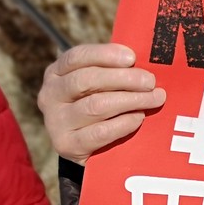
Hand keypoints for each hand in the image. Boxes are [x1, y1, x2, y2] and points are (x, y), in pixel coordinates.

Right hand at [38, 43, 165, 163]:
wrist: (89, 150)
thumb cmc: (100, 106)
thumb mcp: (101, 85)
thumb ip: (115, 71)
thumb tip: (147, 60)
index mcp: (57, 72)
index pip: (77, 57)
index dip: (105, 54)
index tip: (132, 57)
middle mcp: (50, 95)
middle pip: (86, 80)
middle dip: (123, 78)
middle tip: (150, 81)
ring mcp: (55, 121)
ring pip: (95, 105)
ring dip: (130, 100)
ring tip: (154, 99)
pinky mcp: (67, 145)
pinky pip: (100, 132)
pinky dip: (123, 123)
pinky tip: (139, 118)